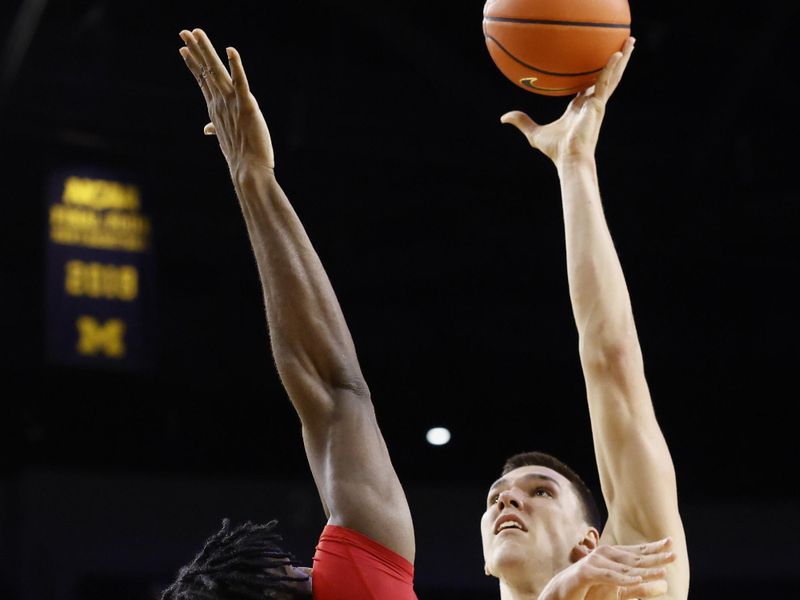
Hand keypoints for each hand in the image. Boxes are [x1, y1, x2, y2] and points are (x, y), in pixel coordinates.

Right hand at [179, 28, 274, 176]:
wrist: (249, 170)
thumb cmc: (239, 155)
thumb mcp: (224, 137)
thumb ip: (215, 127)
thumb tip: (206, 129)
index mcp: (216, 108)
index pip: (202, 80)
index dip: (193, 64)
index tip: (183, 49)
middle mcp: (220, 103)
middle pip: (205, 71)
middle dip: (195, 51)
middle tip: (184, 32)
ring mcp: (232, 104)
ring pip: (217, 72)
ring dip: (207, 51)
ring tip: (197, 33)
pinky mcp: (247, 106)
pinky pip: (241, 82)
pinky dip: (236, 66)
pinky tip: (231, 50)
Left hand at [500, 37, 634, 167]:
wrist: (568, 158)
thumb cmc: (555, 150)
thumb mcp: (533, 133)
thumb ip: (521, 122)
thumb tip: (503, 117)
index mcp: (578, 108)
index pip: (587, 87)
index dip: (592, 76)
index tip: (594, 64)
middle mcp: (591, 104)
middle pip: (604, 77)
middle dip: (614, 63)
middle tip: (622, 46)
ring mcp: (597, 103)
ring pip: (611, 76)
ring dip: (622, 59)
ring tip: (631, 41)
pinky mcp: (598, 105)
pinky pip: (605, 82)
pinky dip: (611, 68)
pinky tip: (617, 53)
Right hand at [539, 537, 675, 599]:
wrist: (559, 592)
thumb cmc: (586, 588)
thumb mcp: (614, 585)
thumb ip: (635, 583)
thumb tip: (658, 580)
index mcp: (610, 555)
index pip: (636, 551)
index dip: (654, 547)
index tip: (671, 543)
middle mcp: (603, 555)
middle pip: (634, 558)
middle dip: (655, 557)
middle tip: (674, 555)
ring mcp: (594, 563)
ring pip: (624, 568)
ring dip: (645, 570)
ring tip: (663, 571)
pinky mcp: (586, 574)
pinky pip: (608, 577)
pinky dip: (623, 579)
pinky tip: (637, 579)